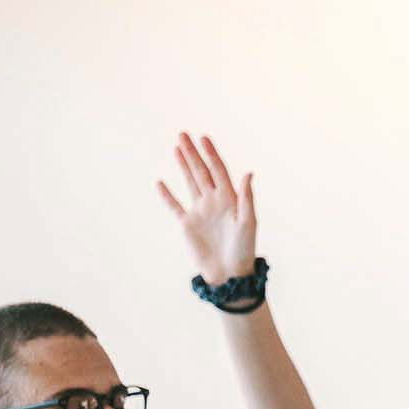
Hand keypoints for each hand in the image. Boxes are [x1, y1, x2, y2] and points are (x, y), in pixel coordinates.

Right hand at [157, 133, 257, 283]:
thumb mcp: (248, 222)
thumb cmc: (243, 249)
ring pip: (190, 183)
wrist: (229, 273)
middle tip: (183, 135)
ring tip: (177, 148)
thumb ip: (246, 198)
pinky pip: (174, 206)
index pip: (218, 171)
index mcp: (230, 199)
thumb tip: (248, 173)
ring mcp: (200, 211)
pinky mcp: (187, 224)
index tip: (203, 138)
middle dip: (193, 153)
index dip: (211, 154)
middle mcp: (214, 201)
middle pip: (201, 172)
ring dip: (183, 165)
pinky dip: (167, 195)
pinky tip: (160, 182)